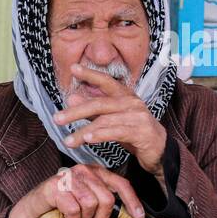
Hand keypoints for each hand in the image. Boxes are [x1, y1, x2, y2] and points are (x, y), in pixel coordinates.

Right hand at [22, 163, 145, 217]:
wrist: (35, 206)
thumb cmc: (63, 205)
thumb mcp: (89, 205)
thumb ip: (109, 211)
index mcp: (96, 172)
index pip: (121, 184)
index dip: (132, 201)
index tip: (139, 217)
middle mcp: (84, 170)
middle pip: (106, 199)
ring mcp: (70, 177)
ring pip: (91, 204)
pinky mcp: (56, 186)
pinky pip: (74, 210)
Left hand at [51, 64, 166, 175]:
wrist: (159, 149)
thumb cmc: (133, 132)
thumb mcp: (110, 119)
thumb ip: (92, 110)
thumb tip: (71, 98)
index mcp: (124, 96)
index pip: (106, 81)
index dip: (90, 74)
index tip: (73, 68)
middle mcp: (132, 103)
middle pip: (99, 104)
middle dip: (76, 112)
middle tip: (56, 119)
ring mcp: (138, 117)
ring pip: (105, 121)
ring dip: (84, 132)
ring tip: (67, 141)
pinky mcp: (142, 132)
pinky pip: (117, 132)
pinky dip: (101, 135)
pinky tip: (87, 140)